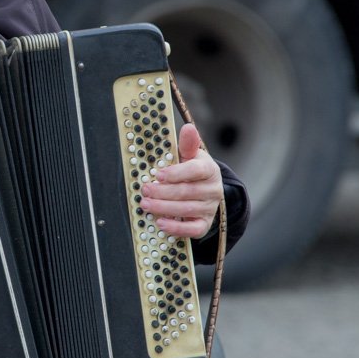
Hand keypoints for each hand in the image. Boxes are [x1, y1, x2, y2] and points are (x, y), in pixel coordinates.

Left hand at [140, 123, 221, 238]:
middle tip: (145, 190)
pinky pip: (193, 230)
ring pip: (187, 210)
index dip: (176, 173)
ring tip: (146, 205)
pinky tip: (161, 223)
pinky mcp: (204, 223)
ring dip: (164, 208)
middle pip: (187, 192)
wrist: (206, 189)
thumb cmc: (193, 170)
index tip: (158, 175)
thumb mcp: (191, 155)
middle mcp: (213, 190)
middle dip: (163, 192)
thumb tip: (188, 128)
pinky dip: (176, 228)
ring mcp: (209, 208)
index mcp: (209, 169)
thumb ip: (188, 144)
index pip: (195, 171)